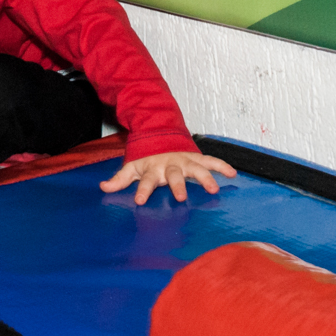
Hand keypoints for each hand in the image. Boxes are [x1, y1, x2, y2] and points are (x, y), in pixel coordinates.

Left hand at [100, 151, 236, 204]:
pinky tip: (232, 174)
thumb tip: (103, 188)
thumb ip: (120, 179)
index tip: (139, 200)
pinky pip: (211, 161)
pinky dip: (222, 166)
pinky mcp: (196, 157)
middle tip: (180, 196)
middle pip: (174, 175)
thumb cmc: (146, 158)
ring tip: (213, 189)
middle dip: (177, 185)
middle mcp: (169, 164)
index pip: (146, 181)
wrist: (160, 135)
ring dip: (205, 177)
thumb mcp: (131, 167)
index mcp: (152, 168)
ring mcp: (184, 160)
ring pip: (196, 168)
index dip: (142, 190)